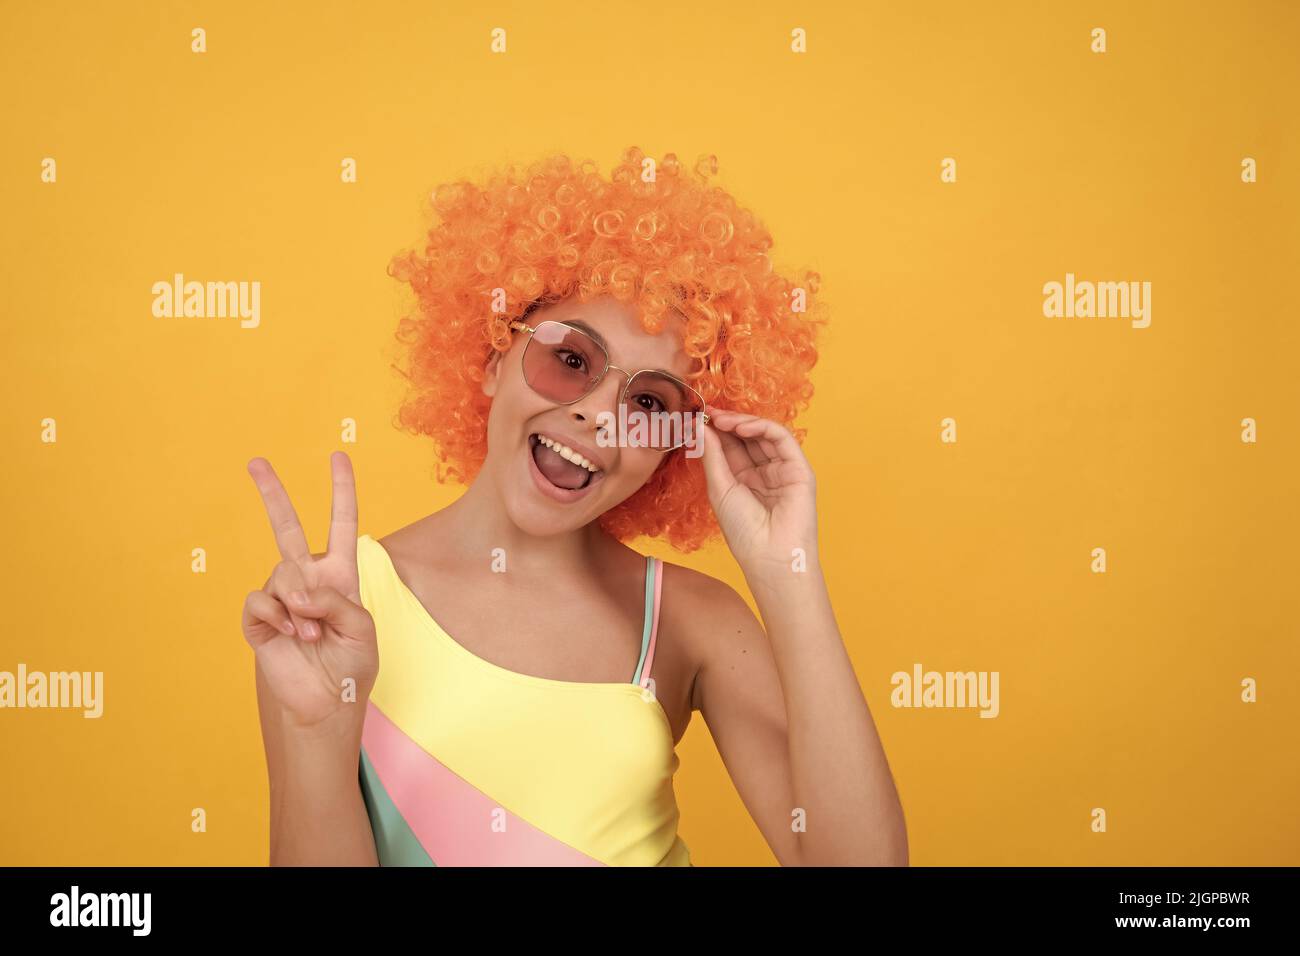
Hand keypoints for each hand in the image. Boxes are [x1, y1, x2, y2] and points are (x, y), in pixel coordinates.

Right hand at [241, 451, 377, 728]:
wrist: (326, 703)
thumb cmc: (351, 666)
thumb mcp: (361, 627)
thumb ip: (336, 600)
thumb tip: (298, 591)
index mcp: (340, 575)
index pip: (341, 524)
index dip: (341, 491)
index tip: (338, 457)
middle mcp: (308, 580)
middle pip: (287, 527)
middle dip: (272, 494)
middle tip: (255, 461)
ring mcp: (281, 598)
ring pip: (282, 572)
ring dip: (300, 604)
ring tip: (313, 634)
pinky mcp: (260, 619)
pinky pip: (262, 599)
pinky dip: (280, 616)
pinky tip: (293, 635)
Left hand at [699, 406, 819, 576]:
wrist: (769, 556)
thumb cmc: (743, 531)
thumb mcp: (719, 489)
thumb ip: (712, 456)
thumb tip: (702, 426)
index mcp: (743, 479)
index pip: (729, 446)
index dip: (715, 430)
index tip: (697, 416)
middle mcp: (763, 472)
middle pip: (745, 437)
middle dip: (727, 422)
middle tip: (708, 412)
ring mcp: (782, 469)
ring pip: (763, 434)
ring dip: (741, 421)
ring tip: (721, 419)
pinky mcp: (799, 468)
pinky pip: (782, 438)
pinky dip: (761, 427)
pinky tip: (741, 426)